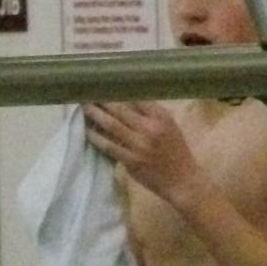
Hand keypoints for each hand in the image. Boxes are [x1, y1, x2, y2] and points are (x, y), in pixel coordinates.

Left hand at [84, 101, 201, 206]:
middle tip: (87, 94)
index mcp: (161, 117)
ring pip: (112, 125)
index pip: (136, 98)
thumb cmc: (176, 151)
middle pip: (120, 109)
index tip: (106, 86)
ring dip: (95, 115)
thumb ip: (151, 114)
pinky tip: (87, 132)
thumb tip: (127, 101)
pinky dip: (97, 138)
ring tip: (84, 108)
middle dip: (102, 101)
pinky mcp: (131, 160)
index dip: (119, 91)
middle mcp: (150, 128)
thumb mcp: (170, 127)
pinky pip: (109, 146)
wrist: (182, 179)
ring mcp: (139, 145)